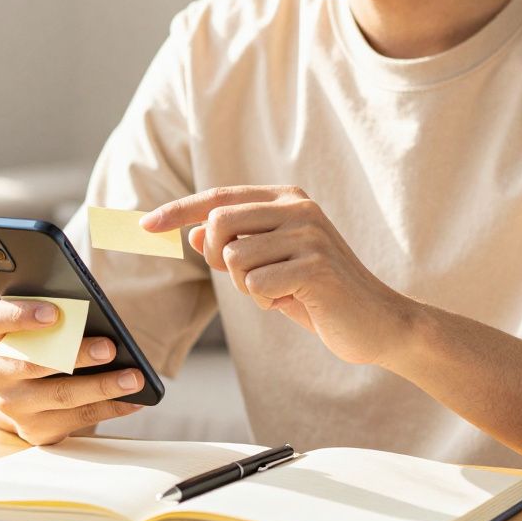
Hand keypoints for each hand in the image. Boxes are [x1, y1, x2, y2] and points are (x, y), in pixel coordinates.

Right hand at [0, 299, 144, 444]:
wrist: (23, 391)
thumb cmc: (39, 344)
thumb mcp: (36, 328)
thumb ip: (57, 320)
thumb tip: (100, 322)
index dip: (23, 315)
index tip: (54, 313)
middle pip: (33, 362)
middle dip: (76, 355)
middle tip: (110, 348)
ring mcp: (12, 404)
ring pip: (60, 395)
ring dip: (102, 387)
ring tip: (134, 378)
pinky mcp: (34, 429)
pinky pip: (77, 418)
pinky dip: (110, 407)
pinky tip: (134, 400)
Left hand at [141, 185, 419, 366]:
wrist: (377, 322)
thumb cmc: (320, 294)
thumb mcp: (271, 267)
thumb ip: (235, 246)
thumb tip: (192, 233)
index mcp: (286, 199)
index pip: (218, 198)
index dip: (177, 211)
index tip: (144, 226)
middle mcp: (297, 208)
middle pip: (218, 224)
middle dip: (218, 260)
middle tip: (247, 279)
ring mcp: (309, 234)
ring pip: (234, 258)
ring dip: (248, 286)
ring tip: (283, 291)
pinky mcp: (315, 266)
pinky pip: (255, 286)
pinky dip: (266, 302)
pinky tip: (296, 301)